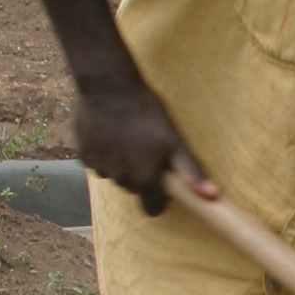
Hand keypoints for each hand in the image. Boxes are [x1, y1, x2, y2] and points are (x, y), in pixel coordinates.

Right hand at [73, 78, 207, 217]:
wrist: (110, 87)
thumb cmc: (146, 112)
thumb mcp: (174, 141)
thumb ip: (190, 171)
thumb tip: (211, 195)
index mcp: (144, 179)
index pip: (151, 207)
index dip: (158, 194)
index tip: (159, 177)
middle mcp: (120, 179)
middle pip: (132, 188)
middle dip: (138, 174)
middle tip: (143, 148)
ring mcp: (100, 167)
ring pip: (113, 174)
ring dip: (119, 163)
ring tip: (125, 138)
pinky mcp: (83, 155)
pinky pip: (95, 162)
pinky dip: (102, 153)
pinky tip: (108, 134)